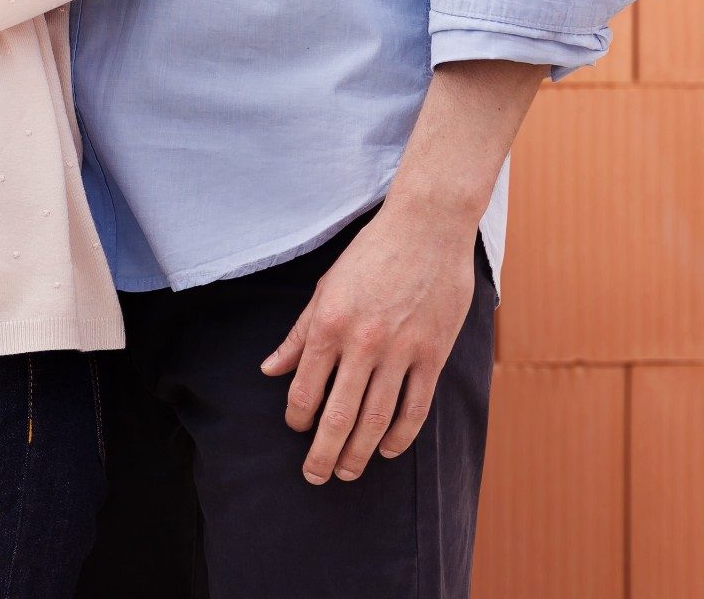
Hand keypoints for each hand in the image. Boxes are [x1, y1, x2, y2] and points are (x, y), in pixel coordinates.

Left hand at [260, 200, 477, 485]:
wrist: (427, 227)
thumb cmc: (371, 254)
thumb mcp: (324, 287)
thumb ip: (299, 333)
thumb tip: (270, 370)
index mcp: (329, 323)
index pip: (306, 387)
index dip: (297, 416)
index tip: (296, 429)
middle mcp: (362, 341)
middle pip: (339, 414)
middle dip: (324, 452)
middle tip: (315, 477)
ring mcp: (401, 350)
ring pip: (376, 418)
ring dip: (359, 452)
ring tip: (348, 472)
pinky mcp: (432, 354)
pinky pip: (415, 407)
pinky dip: (400, 435)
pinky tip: (387, 449)